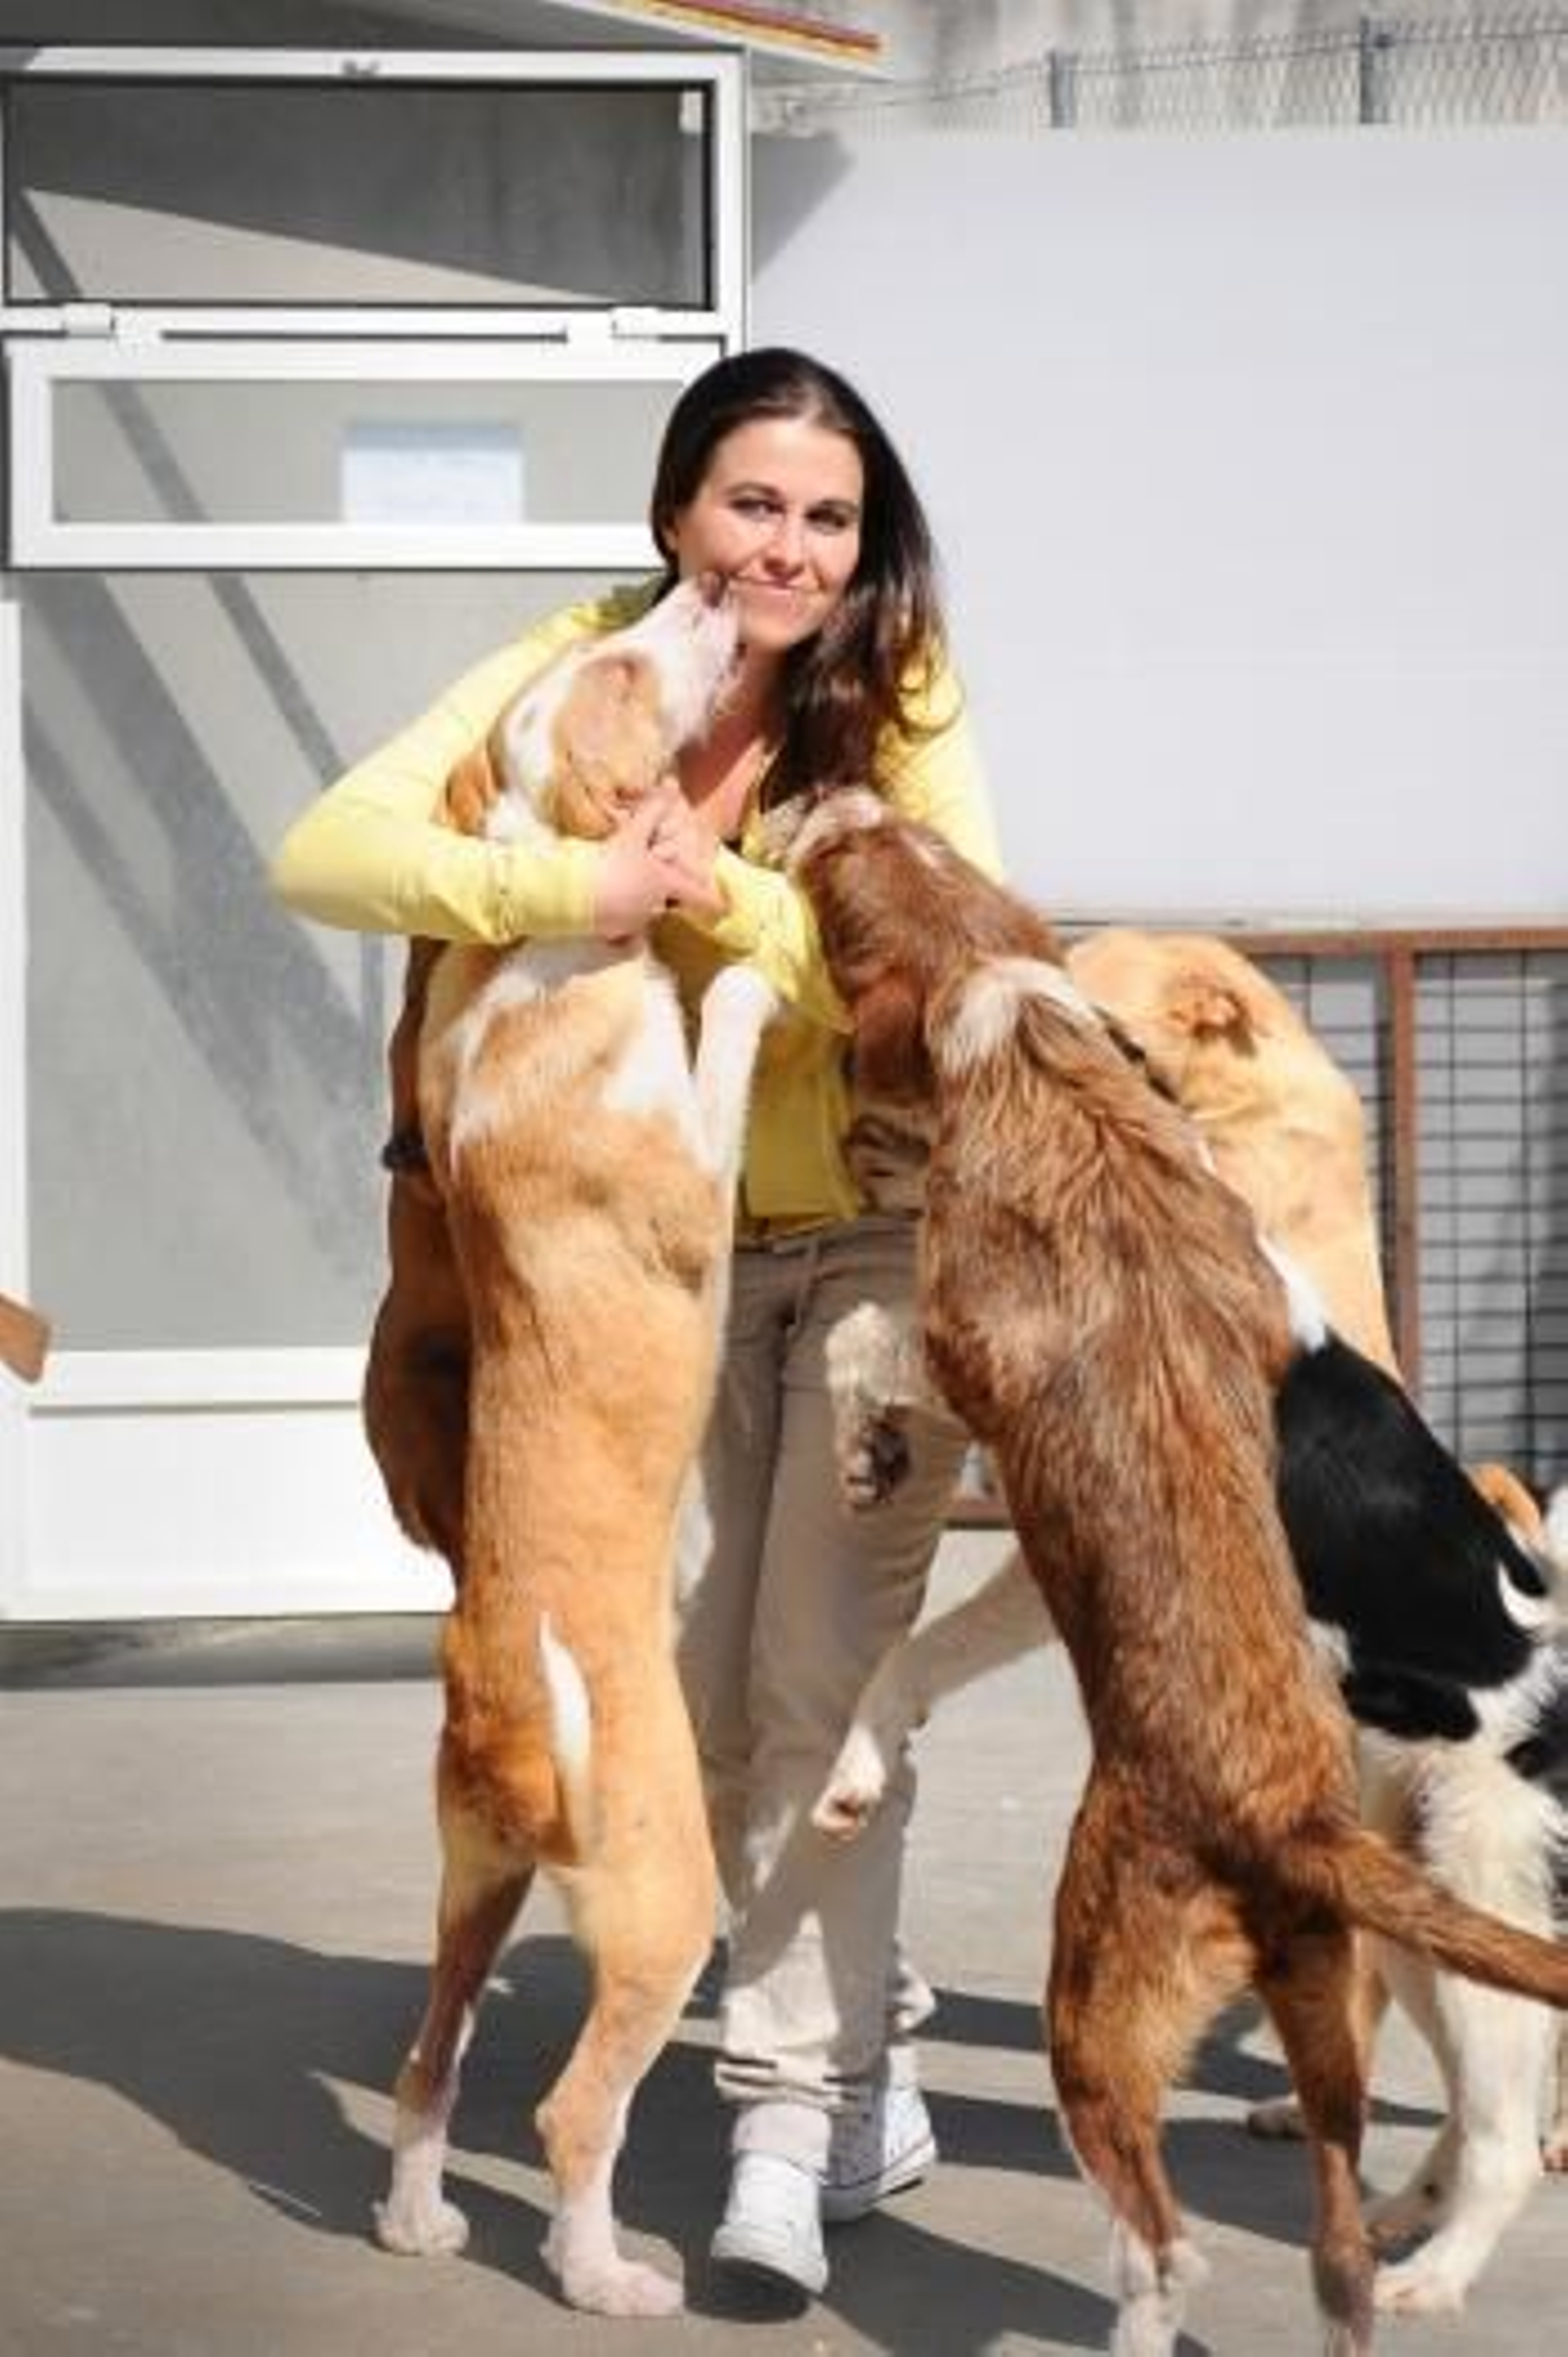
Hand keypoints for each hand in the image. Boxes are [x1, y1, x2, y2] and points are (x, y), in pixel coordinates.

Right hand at [591, 785, 720, 940]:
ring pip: (646, 911)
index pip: (701, 897)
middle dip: (666, 892)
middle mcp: (656, 906)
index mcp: (665, 884)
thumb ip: (652, 811)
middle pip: (670, 902)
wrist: (574, 895)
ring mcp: (636, 922)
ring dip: (641, 901)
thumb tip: (671, 785)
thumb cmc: (609, 864)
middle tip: (654, 876)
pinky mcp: (615, 932)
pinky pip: (624, 927)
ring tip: (624, 885)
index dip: (714, 900)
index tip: (722, 904)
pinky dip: (620, 915)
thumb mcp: (631, 834)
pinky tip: (606, 903)